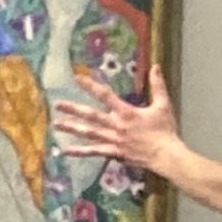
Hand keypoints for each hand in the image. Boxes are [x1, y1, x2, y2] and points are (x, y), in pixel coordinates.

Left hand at [49, 64, 184, 171]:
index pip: (105, 96)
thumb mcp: (163, 105)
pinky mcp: (113, 153)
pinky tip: (66, 150)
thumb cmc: (164, 130)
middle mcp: (116, 126)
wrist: (165, 155)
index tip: (77, 78)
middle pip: (91, 116)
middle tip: (57, 105)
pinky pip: (94, 152)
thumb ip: (158, 85)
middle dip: (74, 109)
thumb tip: (156, 66)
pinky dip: (79, 152)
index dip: (90, 86)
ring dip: (72, 128)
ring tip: (56, 124)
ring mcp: (113, 141)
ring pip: (89, 133)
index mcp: (127, 113)